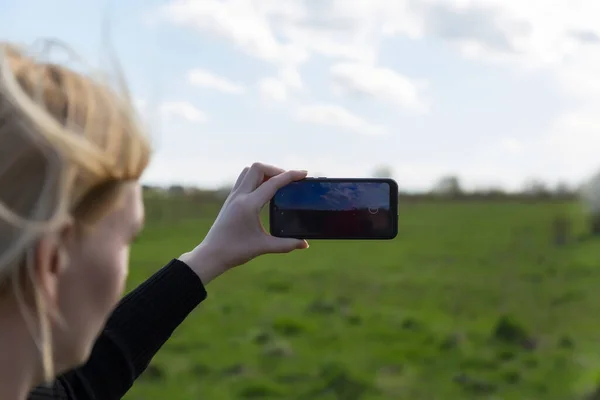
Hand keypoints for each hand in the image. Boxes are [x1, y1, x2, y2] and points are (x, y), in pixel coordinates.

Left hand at [179, 163, 308, 282]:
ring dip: (264, 172)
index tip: (303, 174)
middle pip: (258, 168)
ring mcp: (233, 197)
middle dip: (276, 170)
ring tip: (276, 184)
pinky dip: (255, 179)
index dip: (290, 176)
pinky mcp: (230, 200)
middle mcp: (239, 196)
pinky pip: (243, 180)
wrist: (211, 255)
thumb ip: (286, 244)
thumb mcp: (263, 247)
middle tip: (288, 181)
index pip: (273, 183)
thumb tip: (304, 244)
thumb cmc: (236, 251)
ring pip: (248, 171)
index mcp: (249, 205)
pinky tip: (263, 191)